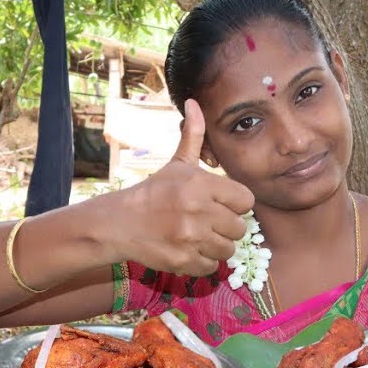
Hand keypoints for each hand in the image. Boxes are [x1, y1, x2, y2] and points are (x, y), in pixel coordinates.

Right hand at [117, 100, 254, 275]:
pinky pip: (212, 266)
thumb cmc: (154, 192)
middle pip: (240, 227)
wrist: (121, 223)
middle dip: (226, 226)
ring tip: (200, 237)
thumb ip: (193, 137)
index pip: (246, 200)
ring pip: (229, 249)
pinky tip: (190, 249)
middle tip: (208, 222)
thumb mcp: (176, 164)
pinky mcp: (184, 260)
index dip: (235, 204)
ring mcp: (191, 238)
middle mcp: (199, 211)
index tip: (221, 204)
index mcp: (201, 184)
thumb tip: (194, 102)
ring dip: (217, 245)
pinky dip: (203, 261)